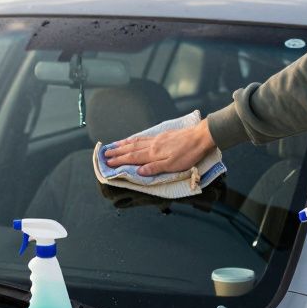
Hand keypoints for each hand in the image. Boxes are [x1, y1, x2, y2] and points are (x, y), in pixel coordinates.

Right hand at [102, 120, 216, 175]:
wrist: (201, 137)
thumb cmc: (189, 154)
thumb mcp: (173, 166)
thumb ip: (155, 168)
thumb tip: (139, 171)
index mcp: (154, 154)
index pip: (133, 158)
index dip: (119, 161)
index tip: (108, 162)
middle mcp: (152, 145)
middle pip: (131, 149)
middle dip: (117, 152)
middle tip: (105, 154)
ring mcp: (157, 139)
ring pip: (136, 142)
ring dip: (123, 144)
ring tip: (114, 146)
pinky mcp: (163, 135)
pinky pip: (143, 137)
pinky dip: (134, 139)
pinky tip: (132, 139)